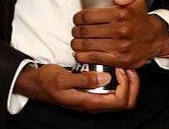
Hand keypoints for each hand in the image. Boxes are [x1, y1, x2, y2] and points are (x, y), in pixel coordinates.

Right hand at [13, 63, 138, 111]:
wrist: (36, 84)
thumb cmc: (47, 82)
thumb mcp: (63, 78)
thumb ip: (84, 80)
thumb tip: (105, 78)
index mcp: (89, 103)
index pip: (119, 101)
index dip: (126, 86)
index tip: (120, 69)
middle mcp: (94, 104)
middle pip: (125, 101)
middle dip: (132, 84)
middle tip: (127, 67)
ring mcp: (94, 98)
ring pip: (121, 97)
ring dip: (126, 82)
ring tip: (122, 65)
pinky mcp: (92, 92)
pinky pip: (113, 90)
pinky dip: (119, 80)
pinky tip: (113, 66)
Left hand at [71, 0, 168, 68]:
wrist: (155, 38)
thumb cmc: (141, 19)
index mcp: (121, 14)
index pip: (89, 16)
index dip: (78, 18)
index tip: (77, 19)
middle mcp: (120, 30)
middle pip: (86, 31)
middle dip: (76, 31)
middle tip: (76, 30)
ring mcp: (120, 46)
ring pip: (87, 45)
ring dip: (77, 43)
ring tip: (76, 41)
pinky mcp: (120, 60)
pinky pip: (95, 58)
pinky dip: (83, 56)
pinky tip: (80, 53)